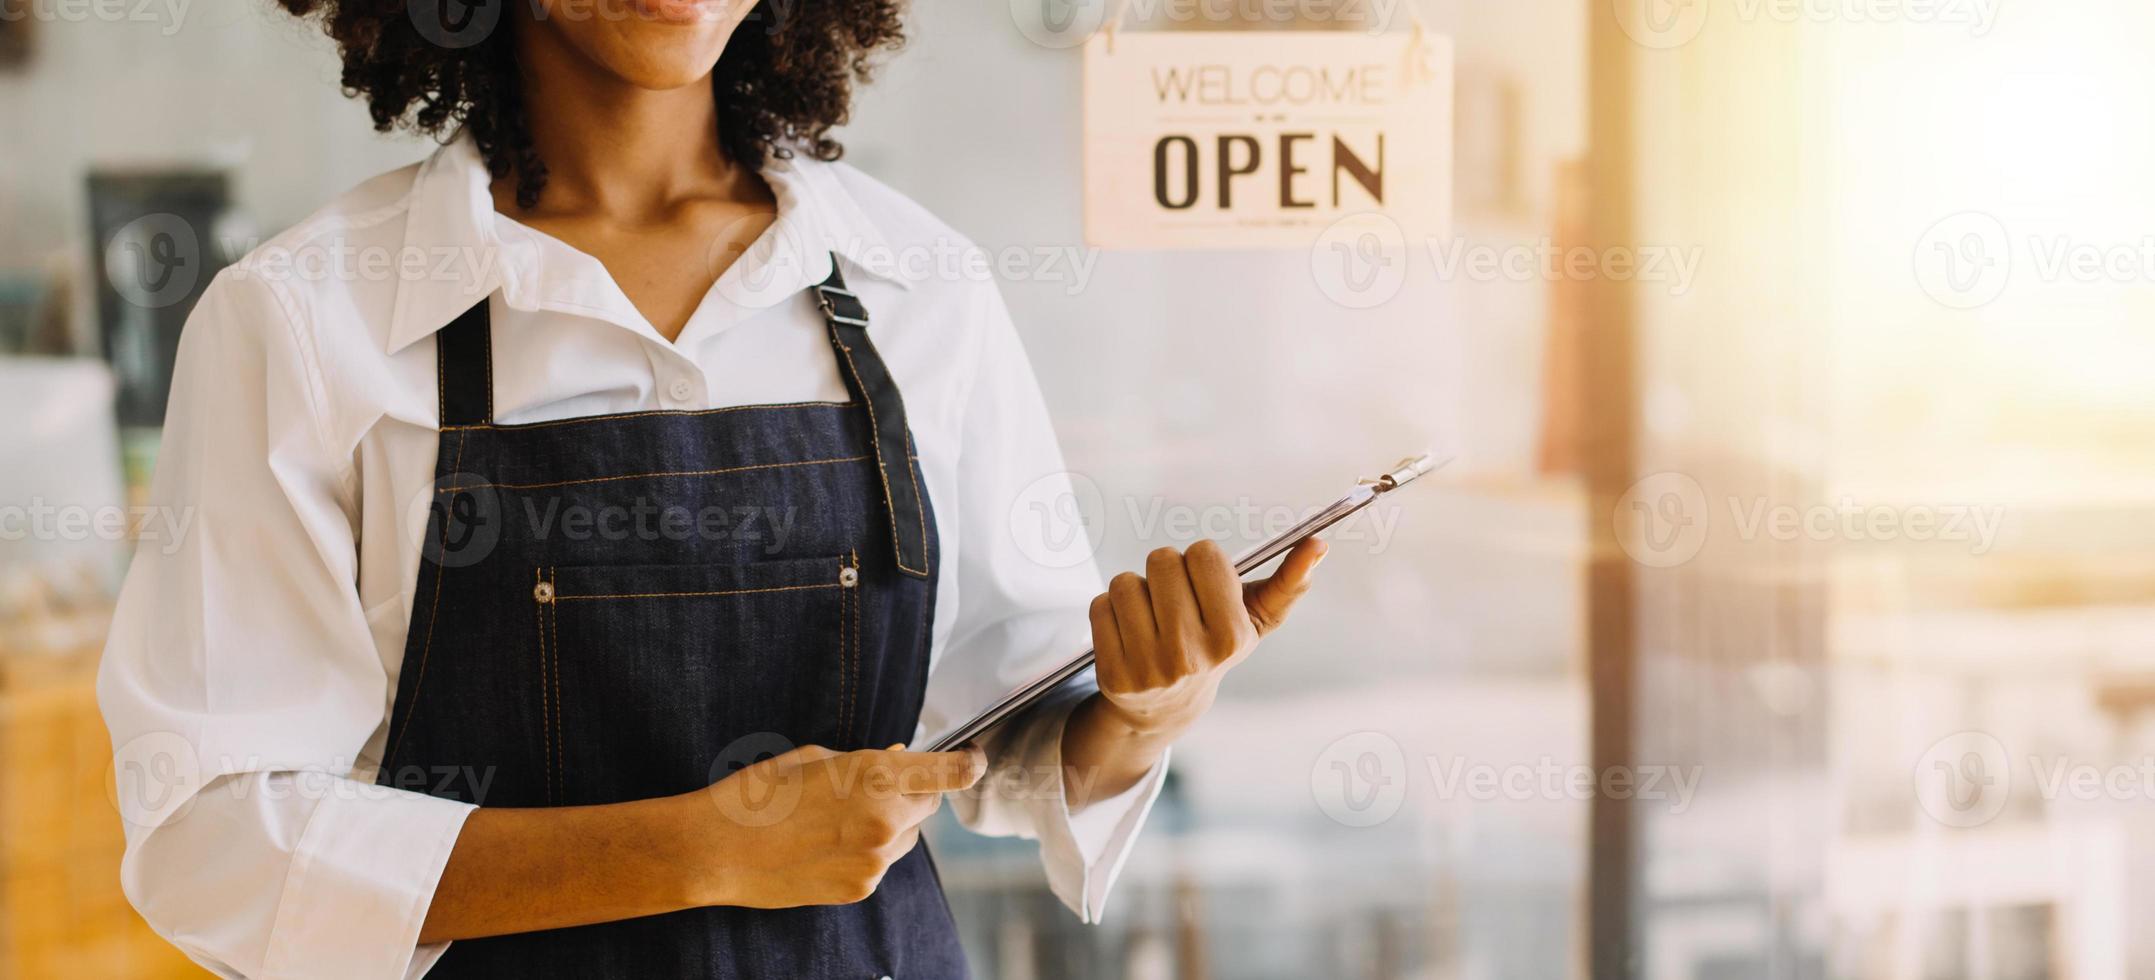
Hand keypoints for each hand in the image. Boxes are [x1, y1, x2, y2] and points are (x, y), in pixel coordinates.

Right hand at [687, 744, 984, 907]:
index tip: (973, 759)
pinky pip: (881, 862)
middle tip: (882, 782)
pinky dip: (868, 849)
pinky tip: (828, 843)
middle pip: (929, 804)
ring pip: (906, 835)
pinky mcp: (861, 888)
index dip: (967, 764)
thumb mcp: (815, 760)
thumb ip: (867, 762)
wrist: (717, 850)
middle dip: (915, 791)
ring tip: (840, 816)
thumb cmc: (758, 795)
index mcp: (876, 776)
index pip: (949, 773)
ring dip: (891, 821)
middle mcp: (885, 820)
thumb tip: (902, 759)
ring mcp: (875, 860)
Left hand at [1088, 537, 1325, 739]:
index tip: (1205, 583)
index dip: (1201, 561)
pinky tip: (1127, 633)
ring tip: (1150, 617)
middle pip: (1162, 560)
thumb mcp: (1254, 620)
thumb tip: (1319, 545)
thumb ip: (1289, 582)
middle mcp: (1191, 655)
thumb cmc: (1213, 646)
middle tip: (1173, 600)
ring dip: (1135, 591)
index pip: (1204, 553)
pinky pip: (1100, 605)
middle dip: (1166, 571)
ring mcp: (1149, 668)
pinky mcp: (1112, 674)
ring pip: (1125, 581)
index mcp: (1232, 636)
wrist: (1165, 707)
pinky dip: (1110, 611)